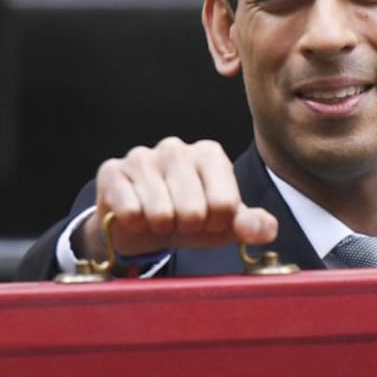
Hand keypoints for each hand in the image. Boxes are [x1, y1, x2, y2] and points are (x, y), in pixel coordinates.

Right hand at [75, 137, 277, 257]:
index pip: (226, 204)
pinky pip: (130, 212)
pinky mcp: (112, 171)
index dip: (216, 224)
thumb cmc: (188, 218)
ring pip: (160, 213)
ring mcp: (142, 156)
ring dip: (161, 227)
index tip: (208, 220)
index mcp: (210, 154)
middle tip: (180, 221)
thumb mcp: (224, 225)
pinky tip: (136, 215)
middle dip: (187, 227)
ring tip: (160, 218)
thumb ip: (252, 225)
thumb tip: (265, 230)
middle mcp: (176, 147)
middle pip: (193, 211)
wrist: (141, 223)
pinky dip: (135, 225)